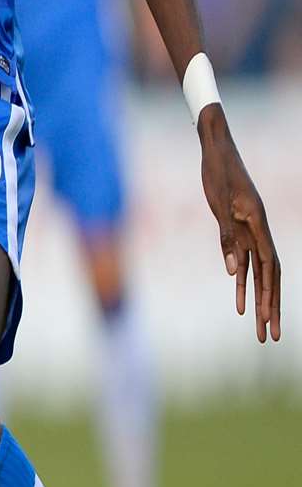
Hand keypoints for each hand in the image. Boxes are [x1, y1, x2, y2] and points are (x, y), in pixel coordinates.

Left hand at [199, 108, 280, 342]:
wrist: (216, 150)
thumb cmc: (218, 172)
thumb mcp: (219, 204)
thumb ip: (227, 239)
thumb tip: (233, 272)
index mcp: (258, 224)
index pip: (269, 265)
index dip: (269, 293)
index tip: (266, 317)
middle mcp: (260, 231)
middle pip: (270, 276)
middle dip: (270, 307)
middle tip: (270, 336)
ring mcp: (251, 232)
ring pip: (259, 274)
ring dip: (258, 301)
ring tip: (259, 328)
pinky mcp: (238, 231)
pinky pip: (244, 263)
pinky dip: (241, 284)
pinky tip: (238, 304)